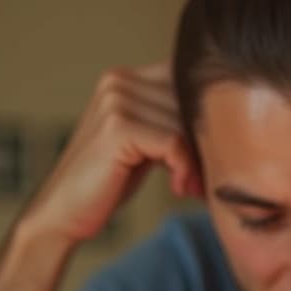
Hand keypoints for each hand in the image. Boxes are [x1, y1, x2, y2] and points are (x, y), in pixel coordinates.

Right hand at [21, 63, 201, 244]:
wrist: (63, 213)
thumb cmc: (109, 181)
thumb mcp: (145, 143)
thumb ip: (172, 121)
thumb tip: (227, 116)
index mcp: (126, 77)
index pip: (189, 81)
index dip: (207, 118)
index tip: (210, 157)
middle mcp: (119, 80)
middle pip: (191, 102)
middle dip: (205, 142)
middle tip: (203, 179)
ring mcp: (116, 101)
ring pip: (186, 124)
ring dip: (197, 160)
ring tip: (189, 186)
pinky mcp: (117, 128)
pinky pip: (174, 142)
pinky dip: (184, 168)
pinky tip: (178, 187)